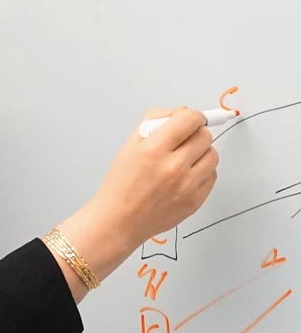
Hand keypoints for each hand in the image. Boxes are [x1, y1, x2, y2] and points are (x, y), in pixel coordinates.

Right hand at [90, 107, 218, 245]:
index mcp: (153, 149)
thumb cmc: (121, 185)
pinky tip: (184, 176)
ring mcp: (186, 186)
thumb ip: (154, 123)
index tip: (188, 121)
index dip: (191, 116)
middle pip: (204, 135)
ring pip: (212, 155)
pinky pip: (212, 176)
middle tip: (181, 142)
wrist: (119, 220)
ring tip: (183, 160)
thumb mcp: (129, 147)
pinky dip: (202, 172)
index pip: (189, 119)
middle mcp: (173, 167)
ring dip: (201, 153)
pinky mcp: (195, 201)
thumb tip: (181, 111)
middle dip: (194, 134)